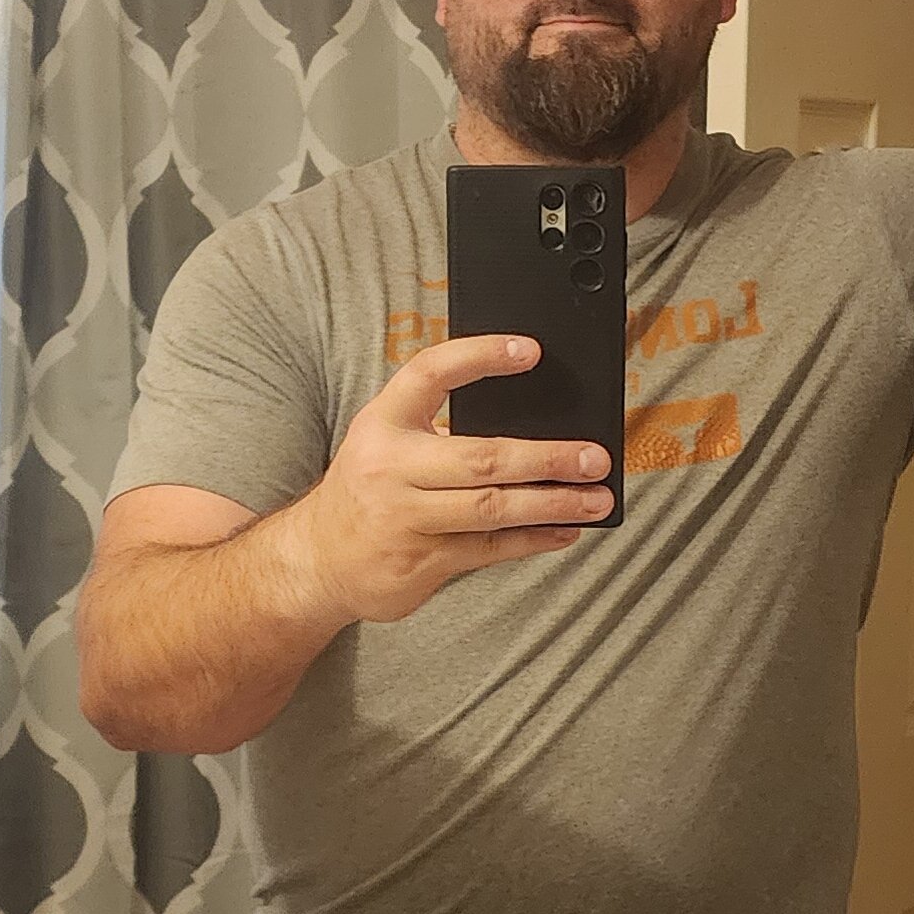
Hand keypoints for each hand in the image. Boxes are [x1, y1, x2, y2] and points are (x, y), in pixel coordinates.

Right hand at [292, 333, 614, 624]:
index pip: (431, 373)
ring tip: (597, 498)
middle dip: (546, 458)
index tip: (531, 350)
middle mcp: (390, 468)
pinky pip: (489, 549)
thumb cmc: (368, 489)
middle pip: (482, 457)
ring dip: (552, 504)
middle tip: (594, 456)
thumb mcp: (385, 442)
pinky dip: (533, 540)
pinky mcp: (420, 562)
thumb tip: (534, 425)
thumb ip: (438, 426)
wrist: (316, 559)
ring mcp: (404, 519)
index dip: (480, 356)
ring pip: (493, 509)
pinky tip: (565, 530)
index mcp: (382, 423)